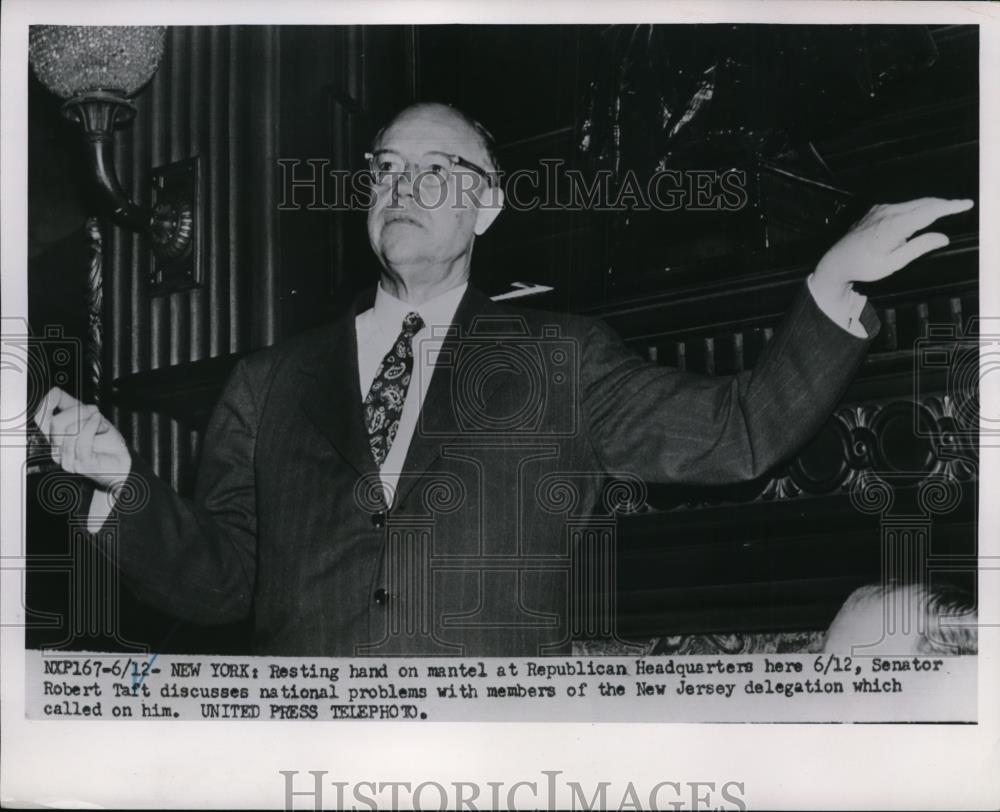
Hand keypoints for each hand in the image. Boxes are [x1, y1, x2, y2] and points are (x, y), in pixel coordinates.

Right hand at [33, 386, 130, 490]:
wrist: (123, 461)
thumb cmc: (107, 442)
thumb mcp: (88, 417)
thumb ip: (71, 405)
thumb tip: (54, 391)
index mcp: (56, 437)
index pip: (40, 418)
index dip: (47, 403)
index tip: (57, 394)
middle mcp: (57, 449)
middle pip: (56, 422)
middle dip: (79, 411)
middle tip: (94, 413)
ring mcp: (68, 459)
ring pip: (70, 430)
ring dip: (90, 422)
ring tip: (100, 424)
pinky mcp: (81, 464)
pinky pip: (82, 439)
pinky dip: (93, 427)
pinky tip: (101, 426)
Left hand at [813, 197, 973, 298]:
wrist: (837, 261)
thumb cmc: (864, 266)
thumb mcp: (893, 263)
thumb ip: (918, 248)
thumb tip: (942, 237)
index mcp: (894, 225)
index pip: (929, 211)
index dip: (950, 207)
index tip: (966, 204)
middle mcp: (888, 212)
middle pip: (924, 203)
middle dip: (944, 204)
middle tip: (961, 206)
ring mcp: (881, 209)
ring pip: (914, 203)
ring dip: (930, 205)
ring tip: (946, 210)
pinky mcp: (877, 210)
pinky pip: (903, 206)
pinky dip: (917, 207)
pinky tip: (922, 214)